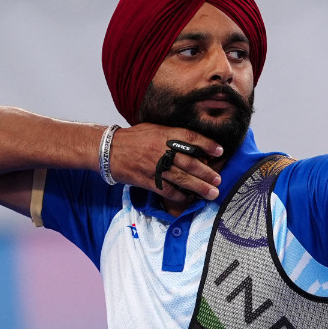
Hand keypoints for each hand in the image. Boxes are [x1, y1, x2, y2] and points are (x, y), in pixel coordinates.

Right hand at [109, 124, 224, 202]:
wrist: (108, 149)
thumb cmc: (133, 138)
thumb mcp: (154, 129)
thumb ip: (172, 135)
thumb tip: (195, 145)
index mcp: (164, 134)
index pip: (190, 138)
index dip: (207, 145)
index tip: (220, 151)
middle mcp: (161, 150)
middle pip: (189, 162)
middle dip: (206, 173)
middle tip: (219, 180)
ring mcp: (154, 166)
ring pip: (181, 178)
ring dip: (199, 187)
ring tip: (212, 193)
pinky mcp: (147, 180)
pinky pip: (167, 190)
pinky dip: (180, 196)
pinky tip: (190, 199)